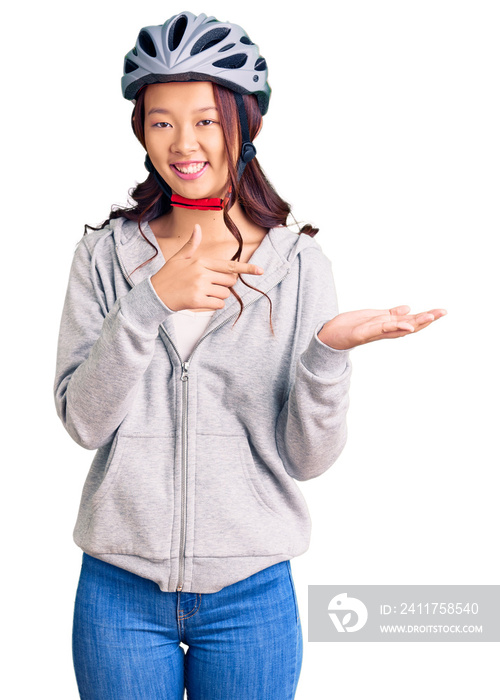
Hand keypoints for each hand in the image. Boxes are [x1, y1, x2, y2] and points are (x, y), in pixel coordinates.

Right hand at [150, 224, 263, 310]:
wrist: (154, 294)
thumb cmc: (168, 275)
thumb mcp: (179, 257)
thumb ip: (191, 244)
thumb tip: (197, 227)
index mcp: (201, 261)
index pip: (229, 265)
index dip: (246, 268)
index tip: (260, 270)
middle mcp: (202, 273)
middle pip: (230, 282)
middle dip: (225, 285)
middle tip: (210, 286)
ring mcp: (200, 287)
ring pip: (225, 294)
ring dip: (218, 296)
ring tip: (202, 293)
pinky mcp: (197, 301)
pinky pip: (218, 304)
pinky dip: (214, 305)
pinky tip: (202, 301)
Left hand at [318, 305, 447, 349]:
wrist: (330, 336)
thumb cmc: (351, 327)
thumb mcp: (373, 317)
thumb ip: (391, 315)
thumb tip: (408, 309)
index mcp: (387, 326)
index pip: (411, 321)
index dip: (426, 318)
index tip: (441, 312)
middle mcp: (383, 331)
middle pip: (410, 326)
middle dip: (427, 319)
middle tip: (443, 313)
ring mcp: (374, 333)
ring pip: (398, 328)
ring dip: (415, 323)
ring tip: (430, 317)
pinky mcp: (362, 333)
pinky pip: (380, 329)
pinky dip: (394, 327)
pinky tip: (406, 325)